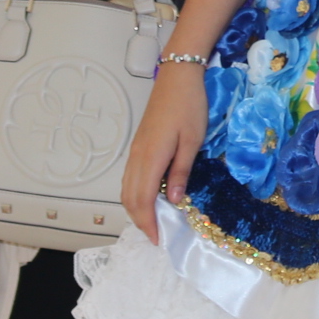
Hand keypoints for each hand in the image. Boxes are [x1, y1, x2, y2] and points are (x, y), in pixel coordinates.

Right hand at [123, 62, 213, 229]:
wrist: (177, 78)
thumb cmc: (189, 106)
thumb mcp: (192, 141)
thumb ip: (181, 171)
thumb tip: (173, 201)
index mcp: (152, 157)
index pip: (143, 199)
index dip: (148, 222)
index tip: (157, 240)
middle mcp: (138, 157)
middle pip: (129, 197)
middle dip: (139, 221)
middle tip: (155, 237)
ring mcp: (135, 151)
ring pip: (126, 188)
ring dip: (135, 209)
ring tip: (152, 223)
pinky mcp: (138, 146)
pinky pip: (130, 177)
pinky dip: (135, 194)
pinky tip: (149, 199)